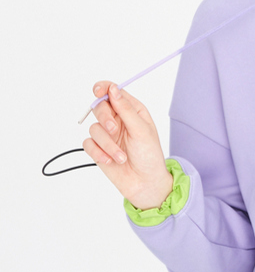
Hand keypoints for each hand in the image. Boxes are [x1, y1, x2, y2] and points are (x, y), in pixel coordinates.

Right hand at [83, 81, 173, 208]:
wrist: (145, 183)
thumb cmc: (149, 155)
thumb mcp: (142, 130)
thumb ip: (126, 110)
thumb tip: (113, 89)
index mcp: (132, 110)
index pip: (113, 92)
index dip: (103, 88)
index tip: (98, 91)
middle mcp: (118, 120)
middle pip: (99, 107)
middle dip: (104, 118)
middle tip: (114, 130)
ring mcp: (107, 135)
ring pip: (94, 128)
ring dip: (107, 144)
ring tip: (121, 156)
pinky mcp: (98, 149)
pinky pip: (88, 144)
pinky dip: (98, 153)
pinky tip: (110, 161)